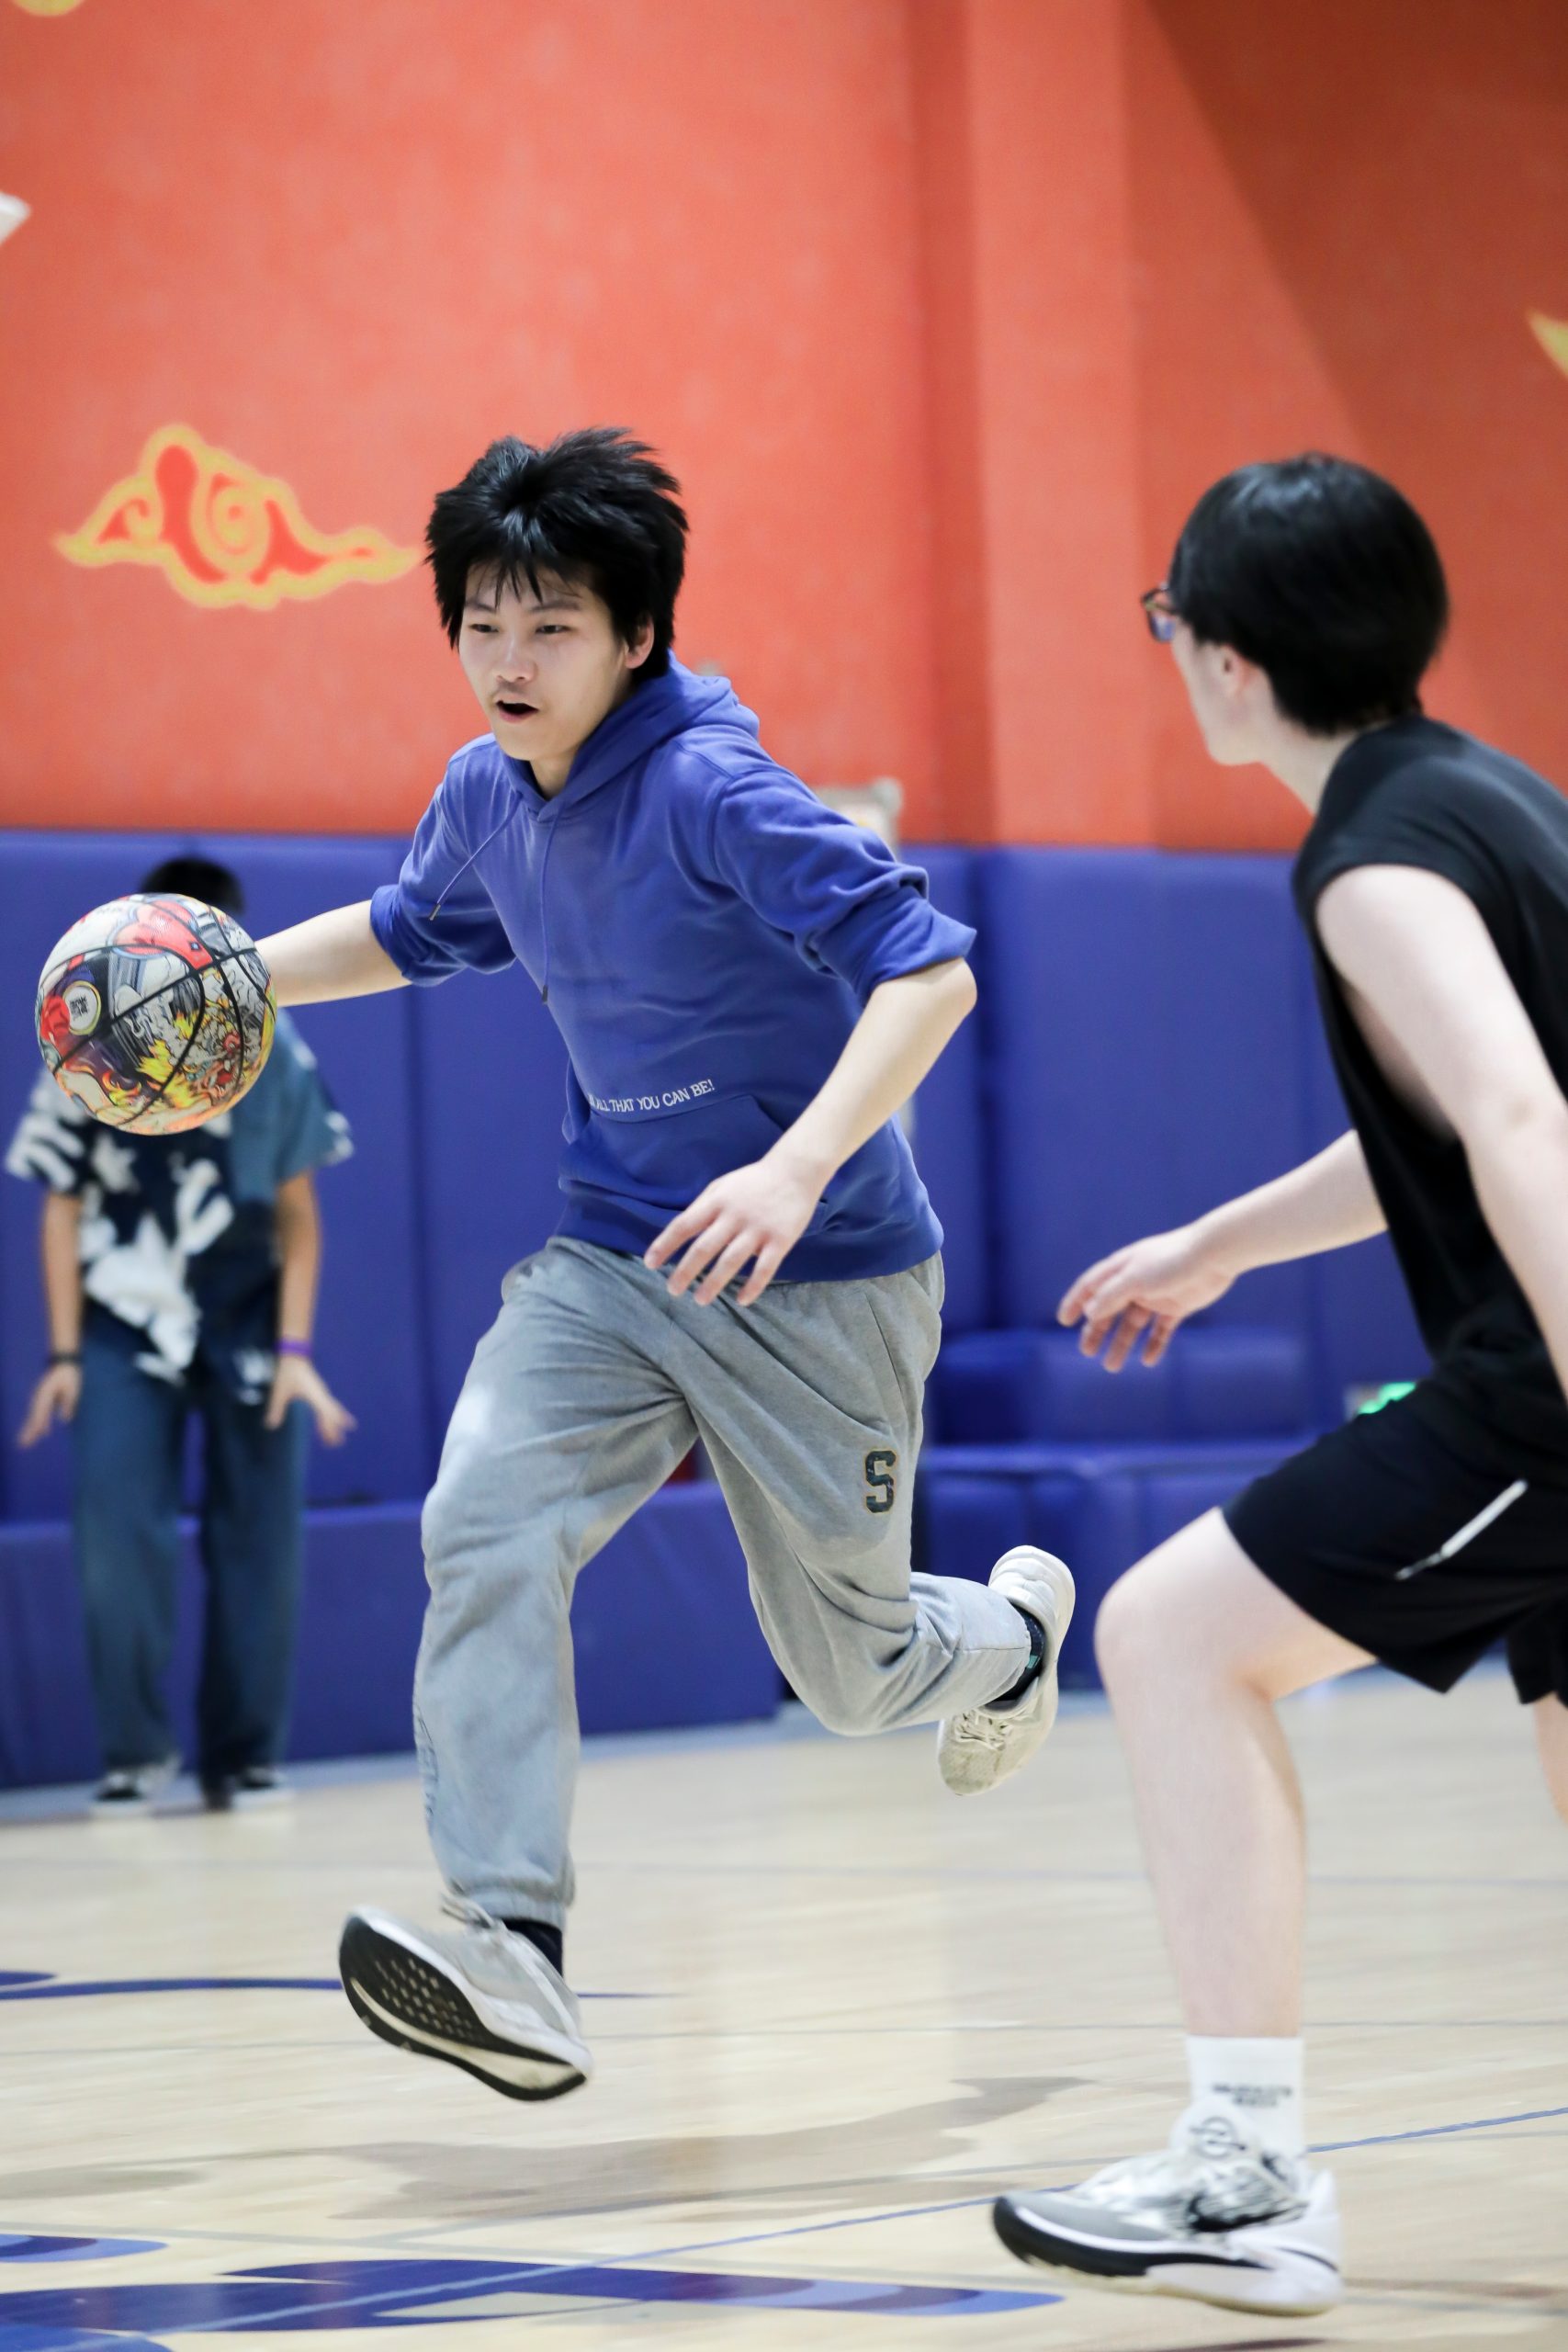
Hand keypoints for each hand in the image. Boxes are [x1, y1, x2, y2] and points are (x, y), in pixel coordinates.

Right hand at [17, 1360, 80, 1446]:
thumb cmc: (68, 1376)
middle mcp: (39, 1398)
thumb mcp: (72, 1388)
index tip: (36, 1435)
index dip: (38, 1425)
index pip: (40, 1412)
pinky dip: (36, 1424)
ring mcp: (39, 1399)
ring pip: (34, 1417)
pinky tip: (39, 1432)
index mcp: (45, 1394)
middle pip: (33, 1417)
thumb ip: (68, 1403)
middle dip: (29, 1431)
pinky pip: (38, 1414)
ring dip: (30, 1430)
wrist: (63, 1364)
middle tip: (23, 1445)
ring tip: (25, 1443)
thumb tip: (64, 1418)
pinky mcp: (42, 1400)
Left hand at [265, 1352, 355, 1444]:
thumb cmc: (287, 1374)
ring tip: (336, 1438)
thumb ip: (276, 1409)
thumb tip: (271, 1426)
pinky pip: (328, 1407)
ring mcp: (322, 1393)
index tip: (337, 1435)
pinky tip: (327, 1422)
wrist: (294, 1358)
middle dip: (333, 1429)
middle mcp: (321, 1395)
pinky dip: (330, 1416)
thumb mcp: (279, 1392)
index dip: (331, 1425)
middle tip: (338, 1443)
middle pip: (330, 1414)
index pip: (325, 1413)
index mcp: (314, 1395)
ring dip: (333, 1424)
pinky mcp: (319, 1392)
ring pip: (331, 1411)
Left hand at [644, 1147, 827, 1305]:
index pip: (684, 1225)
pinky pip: (765, 1269)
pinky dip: (753, 1286)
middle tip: (672, 1289)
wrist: (795, 1171)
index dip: (665, 1245)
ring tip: (699, 1300)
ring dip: (713, 1283)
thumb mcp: (722, 1186)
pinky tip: (742, 1300)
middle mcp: (734, 1216)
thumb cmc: (753, 1182)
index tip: (650, 1264)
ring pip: (731, 1261)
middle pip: (704, 1247)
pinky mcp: (781, 1240)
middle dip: (685, 1271)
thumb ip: (703, 1208)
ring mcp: (758, 1229)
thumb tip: (681, 1234)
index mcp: (716, 1201)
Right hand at [1058, 1224, 1236, 1371]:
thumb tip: (1090, 1312)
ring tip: (1111, 1366)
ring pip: (1133, 1324)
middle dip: (1096, 1331)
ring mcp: (1156, 1295)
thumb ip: (1110, 1296)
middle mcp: (1136, 1282)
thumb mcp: (1134, 1278)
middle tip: (1086, 1352)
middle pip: (1110, 1310)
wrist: (1214, 1255)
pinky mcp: (1177, 1306)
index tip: (1064, 1320)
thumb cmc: (1171, 1261)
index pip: (1091, 1286)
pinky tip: (1147, 1361)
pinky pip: (1160, 1330)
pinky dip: (1153, 1345)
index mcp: (1121, 1268)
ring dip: (1121, 1344)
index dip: (1076, 1301)